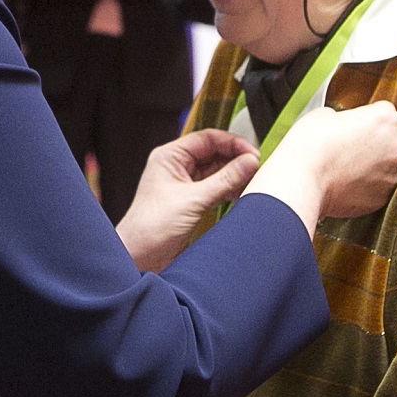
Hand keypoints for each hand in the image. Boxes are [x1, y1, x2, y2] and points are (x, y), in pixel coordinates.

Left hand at [117, 130, 259, 271]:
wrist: (140, 257)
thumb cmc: (151, 227)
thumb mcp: (194, 200)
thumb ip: (225, 180)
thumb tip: (248, 162)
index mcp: (169, 157)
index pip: (207, 139)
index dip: (232, 143)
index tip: (251, 153)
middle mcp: (176, 167)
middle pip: (214, 153)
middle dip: (235, 159)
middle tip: (255, 168)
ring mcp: (184, 185)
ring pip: (216, 172)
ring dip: (234, 176)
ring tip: (251, 181)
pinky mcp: (191, 202)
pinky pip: (215, 188)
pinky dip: (229, 190)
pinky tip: (241, 194)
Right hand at [246, 101, 396, 229]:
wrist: (302, 181)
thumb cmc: (310, 145)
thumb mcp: (326, 114)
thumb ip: (347, 118)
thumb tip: (348, 128)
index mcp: (386, 119)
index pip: (384, 113)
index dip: (364, 119)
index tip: (352, 127)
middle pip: (389, 141)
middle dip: (372, 144)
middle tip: (345, 148)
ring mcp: (391, 176)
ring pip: (383, 167)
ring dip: (369, 167)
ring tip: (341, 168)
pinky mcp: (382, 199)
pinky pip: (375, 189)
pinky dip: (363, 187)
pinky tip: (342, 183)